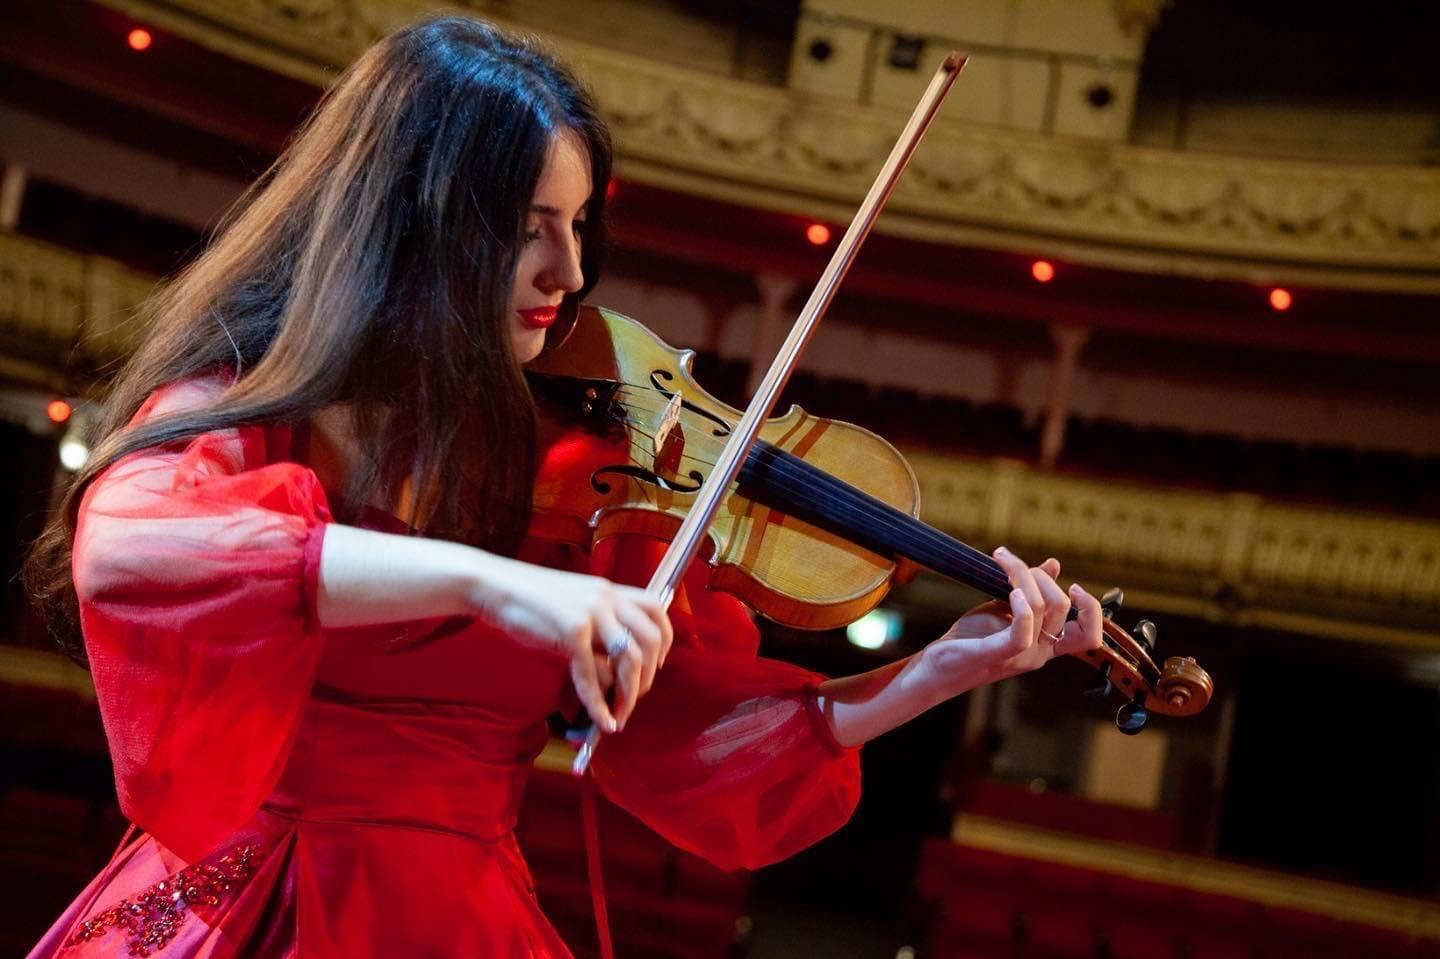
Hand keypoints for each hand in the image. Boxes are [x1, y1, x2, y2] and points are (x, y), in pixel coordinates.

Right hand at [472, 560, 672, 732]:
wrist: (494, 586)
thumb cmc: (529, 600)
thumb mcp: (573, 603)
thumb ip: (597, 624)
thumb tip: (613, 664)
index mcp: (609, 590)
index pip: (657, 609)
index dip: (664, 641)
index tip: (656, 664)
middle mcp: (606, 598)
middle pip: (651, 639)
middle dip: (649, 676)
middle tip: (636, 697)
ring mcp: (590, 614)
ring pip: (630, 659)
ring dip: (629, 694)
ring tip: (620, 714)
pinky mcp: (571, 632)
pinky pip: (593, 676)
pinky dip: (599, 705)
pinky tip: (601, 721)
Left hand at [920, 547, 1102, 695]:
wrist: (938, 667)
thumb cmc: (971, 639)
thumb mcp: (1004, 608)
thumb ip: (1031, 591)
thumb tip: (1054, 564)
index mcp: (1046, 644)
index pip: (1089, 635)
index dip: (1091, 609)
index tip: (1072, 585)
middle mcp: (1039, 652)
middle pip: (1062, 606)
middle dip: (1040, 576)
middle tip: (1011, 565)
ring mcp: (1021, 655)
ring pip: (1042, 608)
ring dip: (1022, 575)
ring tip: (1001, 560)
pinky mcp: (997, 653)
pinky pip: (1022, 632)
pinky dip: (1022, 608)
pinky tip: (1012, 592)